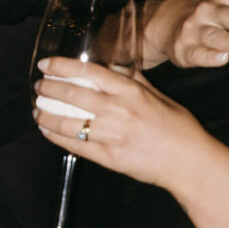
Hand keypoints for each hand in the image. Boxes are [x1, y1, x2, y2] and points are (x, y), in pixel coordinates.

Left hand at [34, 58, 217, 193]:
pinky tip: (47, 131)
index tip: (46, 65)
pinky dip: (57, 137)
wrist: (190, 163)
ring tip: (38, 110)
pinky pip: (76, 146)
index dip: (61, 67)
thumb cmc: (179, 128)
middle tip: (39, 86)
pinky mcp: (109, 157)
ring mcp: (112, 136)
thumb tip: (114, 67)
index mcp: (131, 92)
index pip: (88, 72)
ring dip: (47, 115)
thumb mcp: (158, 96)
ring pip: (68, 122)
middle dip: (48, 89)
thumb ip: (134, 81)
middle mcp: (119, 111)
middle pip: (72, 95)